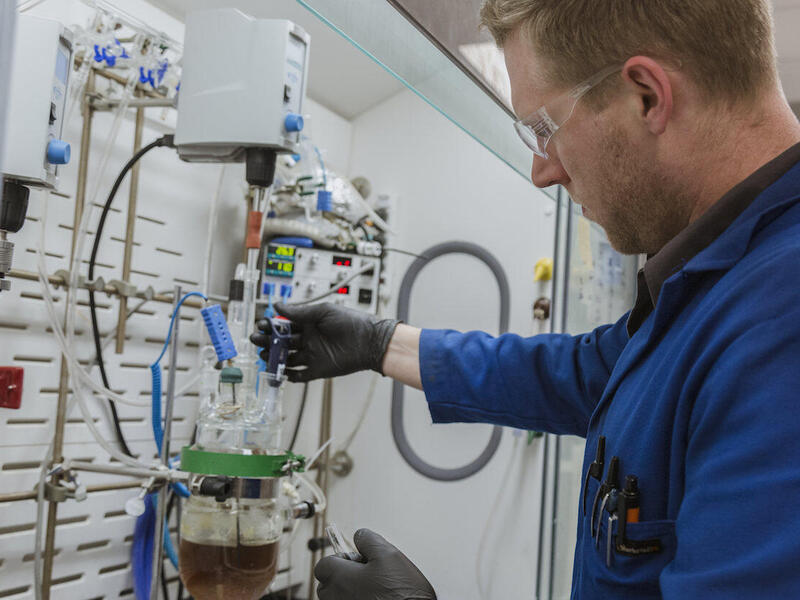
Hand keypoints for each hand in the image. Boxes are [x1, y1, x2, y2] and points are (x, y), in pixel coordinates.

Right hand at [250, 302, 399, 381]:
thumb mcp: (323, 311)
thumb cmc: (351, 322)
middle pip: (282, 342)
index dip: (272, 326)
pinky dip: (289, 375)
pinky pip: (300, 374)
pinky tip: (280, 371)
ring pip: (287, 359)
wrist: (369, 341)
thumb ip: (299, 311)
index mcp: (309, 324)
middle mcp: (309, 339)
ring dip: (275, 358)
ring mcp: (312, 355)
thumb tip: (277, 306)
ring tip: (265, 355)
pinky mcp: (318, 370)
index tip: (262, 325)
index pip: (284, 325)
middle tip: (257, 340)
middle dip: (268, 342)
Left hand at [315, 529, 435, 599]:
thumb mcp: (388, 555)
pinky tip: (378, 599)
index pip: (323, 565)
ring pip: (339, 597)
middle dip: (343, 576)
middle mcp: (337, 599)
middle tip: (367, 574)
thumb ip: (368, 540)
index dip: (340, 558)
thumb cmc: (402, 593)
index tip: (356, 558)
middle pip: (328, 584)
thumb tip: (359, 536)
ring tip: (375, 588)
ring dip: (350, 590)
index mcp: (340, 579)